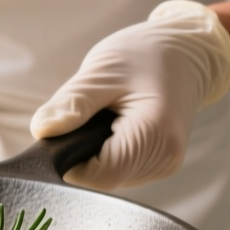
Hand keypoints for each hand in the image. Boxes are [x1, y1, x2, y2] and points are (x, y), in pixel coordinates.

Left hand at [30, 1, 229, 188]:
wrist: (186, 51)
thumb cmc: (146, 55)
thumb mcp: (102, 71)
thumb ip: (72, 104)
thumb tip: (42, 131)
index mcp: (154, 134)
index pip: (99, 176)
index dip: (70, 162)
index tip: (61, 134)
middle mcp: (165, 157)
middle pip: (104, 177)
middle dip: (84, 152)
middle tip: (88, 113)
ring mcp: (166, 163)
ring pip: (111, 176)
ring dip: (97, 151)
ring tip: (107, 114)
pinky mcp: (162, 163)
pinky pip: (123, 168)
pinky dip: (110, 150)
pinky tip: (117, 124)